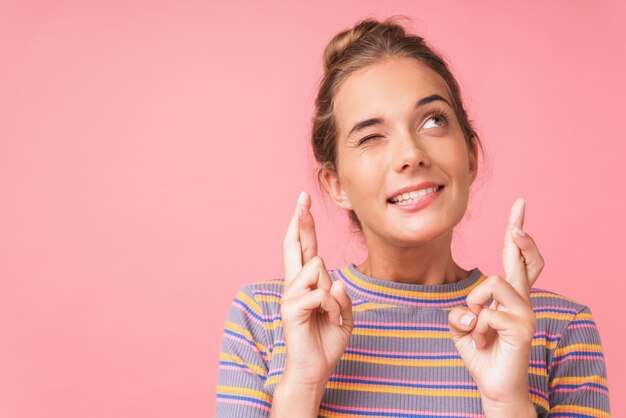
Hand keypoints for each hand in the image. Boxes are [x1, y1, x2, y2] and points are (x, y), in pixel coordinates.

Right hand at [280, 191, 353, 389]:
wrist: (315, 370)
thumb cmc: (326, 341)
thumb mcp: (344, 316)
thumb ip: (341, 297)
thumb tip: (335, 283)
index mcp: (307, 284)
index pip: (305, 248)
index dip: (304, 225)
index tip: (303, 202)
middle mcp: (295, 285)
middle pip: (294, 246)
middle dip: (300, 221)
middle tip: (302, 199)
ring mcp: (290, 296)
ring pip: (316, 269)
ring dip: (332, 293)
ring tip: (331, 315)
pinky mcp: (291, 310)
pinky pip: (320, 294)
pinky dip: (333, 308)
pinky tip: (329, 320)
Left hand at [448, 199, 541, 414]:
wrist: (493, 385)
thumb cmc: (480, 351)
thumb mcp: (461, 325)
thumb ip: (461, 311)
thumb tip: (469, 310)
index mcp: (508, 296)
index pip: (515, 258)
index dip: (518, 233)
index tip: (520, 206)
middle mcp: (521, 300)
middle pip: (523, 259)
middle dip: (520, 233)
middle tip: (519, 215)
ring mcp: (525, 313)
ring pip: (493, 282)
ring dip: (475, 304)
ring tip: (478, 328)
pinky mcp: (522, 328)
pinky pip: (486, 313)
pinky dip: (475, 328)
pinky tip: (483, 342)